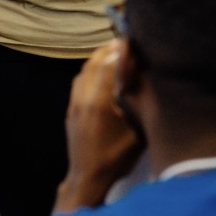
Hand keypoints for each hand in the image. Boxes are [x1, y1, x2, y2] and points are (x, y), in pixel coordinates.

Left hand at [54, 41, 143, 213]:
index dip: (123, 47)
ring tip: (118, 54)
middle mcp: (83, 96)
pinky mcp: (71, 107)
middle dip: (111, 48)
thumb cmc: (118, 157)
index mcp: (100, 100)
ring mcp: (74, 101)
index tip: (135, 39)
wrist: (88, 177)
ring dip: (100, 58)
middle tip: (128, 43)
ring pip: (85, 68)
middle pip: (95, 60)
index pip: (109, 62)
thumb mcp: (137, 130)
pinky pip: (81, 79)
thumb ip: (138, 99)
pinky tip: (105, 72)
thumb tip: (143, 72)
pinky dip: (93, 69)